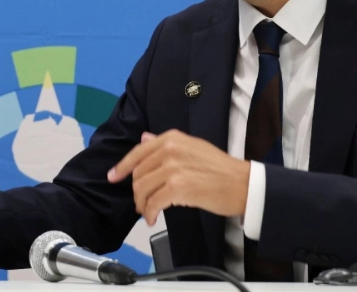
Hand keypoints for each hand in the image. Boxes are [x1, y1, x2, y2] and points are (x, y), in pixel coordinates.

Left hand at [107, 129, 250, 224]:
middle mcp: (170, 150)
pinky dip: (149, 213)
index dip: (122, 166)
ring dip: (142, 204)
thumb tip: (144, 138)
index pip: (138, 152)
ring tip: (147, 212)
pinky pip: (153, 202)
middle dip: (136, 191)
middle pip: (139, 173)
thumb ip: (166, 144)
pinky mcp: (178, 187)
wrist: (243, 184)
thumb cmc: (220, 169)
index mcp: (172, 138)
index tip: (113, 176)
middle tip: (140, 203)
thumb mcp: (192, 147)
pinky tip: (153, 218)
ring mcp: (173, 168)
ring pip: (143, 188)